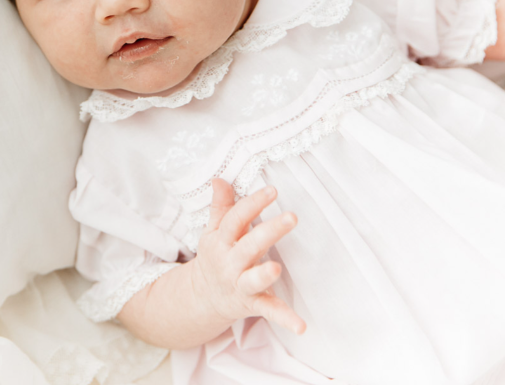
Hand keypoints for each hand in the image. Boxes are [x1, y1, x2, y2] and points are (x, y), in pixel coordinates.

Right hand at [190, 179, 305, 334]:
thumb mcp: (213, 231)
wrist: (202, 298)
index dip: (253, 203)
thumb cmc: (215, 257)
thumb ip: (220, 206)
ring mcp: (240, 285)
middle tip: (292, 217)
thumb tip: (219, 178)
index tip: (272, 190)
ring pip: (253, 279)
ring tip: (276, 269)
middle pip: (248, 245)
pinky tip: (302, 326)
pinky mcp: (252, 304)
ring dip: (264, 275)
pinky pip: (268, 311)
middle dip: (269, 232)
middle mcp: (229, 263)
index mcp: (221, 241)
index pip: (235, 219)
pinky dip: (285, 319)